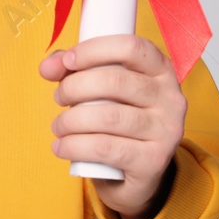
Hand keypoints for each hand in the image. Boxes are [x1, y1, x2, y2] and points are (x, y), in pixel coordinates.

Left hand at [39, 34, 185, 218]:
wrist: (134, 171)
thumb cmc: (115, 117)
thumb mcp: (99, 88)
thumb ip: (72, 68)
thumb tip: (47, 67)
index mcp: (161, 70)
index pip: (131, 47)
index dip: (94, 50)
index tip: (68, 61)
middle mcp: (171, 98)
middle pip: (114, 81)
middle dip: (74, 87)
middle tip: (59, 97)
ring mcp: (166, 131)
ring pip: (108, 117)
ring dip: (70, 120)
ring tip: (58, 126)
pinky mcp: (153, 160)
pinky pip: (105, 148)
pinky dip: (74, 146)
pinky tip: (61, 147)